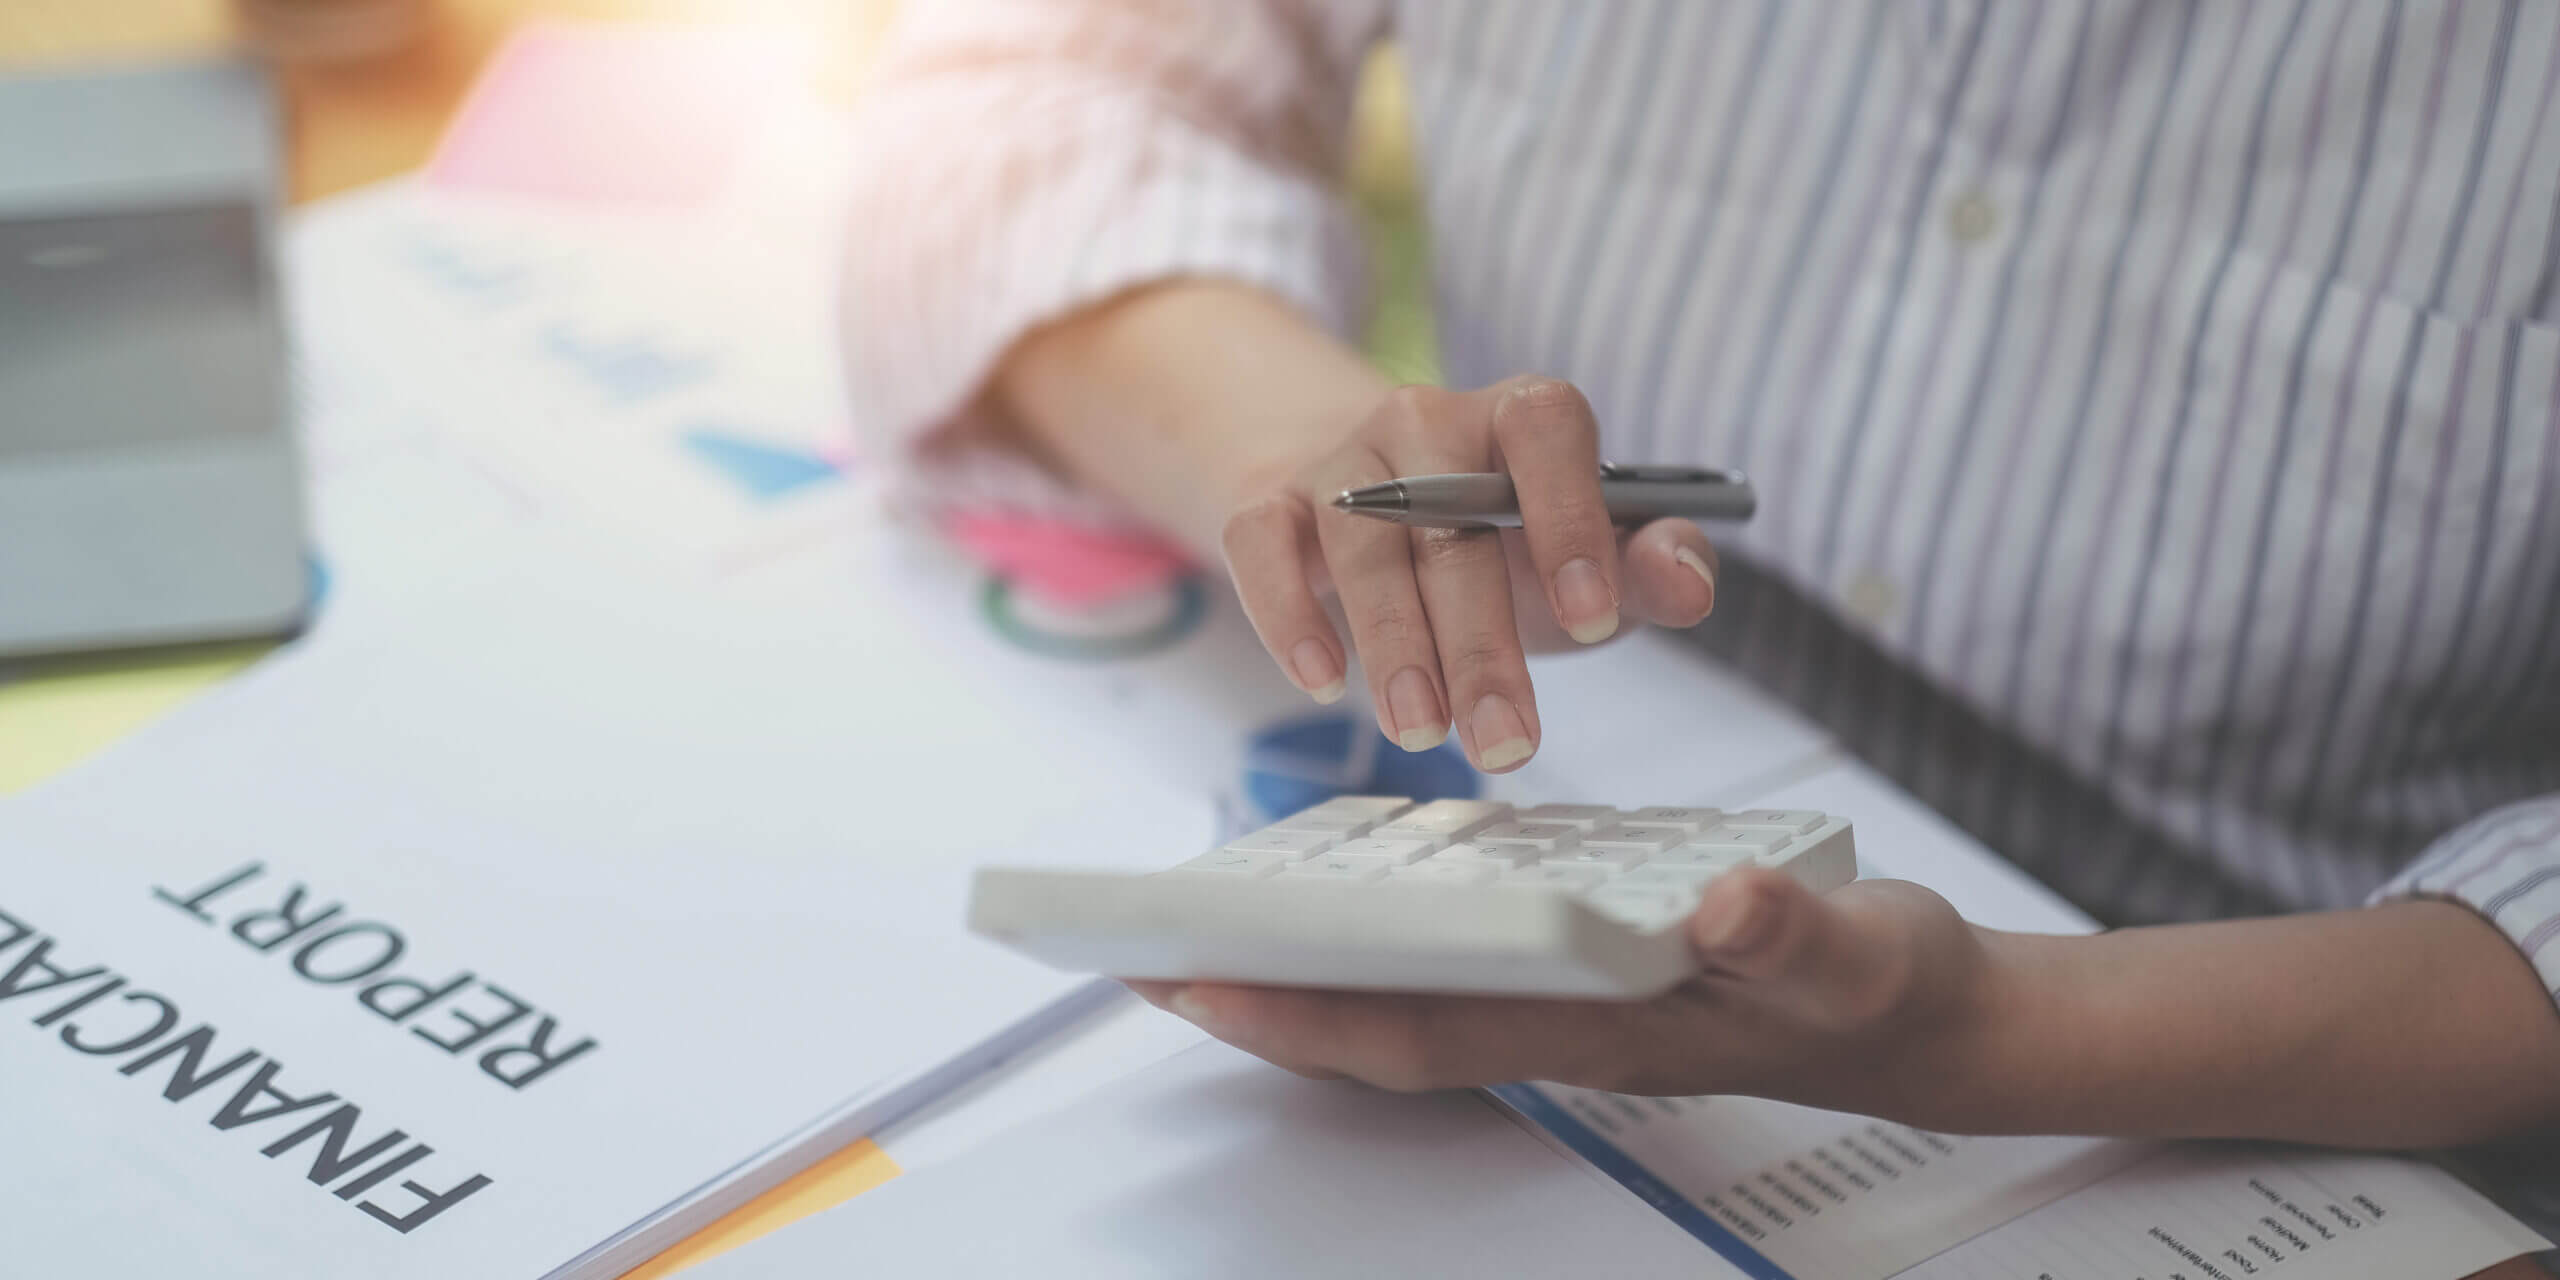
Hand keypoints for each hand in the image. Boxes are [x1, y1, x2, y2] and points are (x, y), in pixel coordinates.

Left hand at [1129, 868, 2006, 1120]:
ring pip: (1409, 1000)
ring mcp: (1570, 1006)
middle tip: (1147, 957)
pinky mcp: (1587, 968)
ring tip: (1218, 926)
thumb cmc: (1888, 992)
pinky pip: (1458, 963)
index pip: (1420, 1031)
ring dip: (1311, 971)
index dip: (1304, 1012)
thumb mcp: (1859, 950)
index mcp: (1603, 1027)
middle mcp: (1564, 1027)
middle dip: (1262, 1000)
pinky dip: (1389, 940)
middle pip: (1381, 1027)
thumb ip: (1791, 936)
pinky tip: (1357, 897)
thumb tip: (1716, 912)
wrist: (1929, 1019)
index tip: (1197, 981)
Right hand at [1221, 377, 1721, 772]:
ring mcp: (1342, 461)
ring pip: (1360, 537)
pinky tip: (1323, 679)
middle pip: (1449, 520)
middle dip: (1481, 643)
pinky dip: (1288, 611)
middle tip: (1506, 744)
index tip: (1595, 622)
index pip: (1545, 430)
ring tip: (1422, 733)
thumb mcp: (1585, 563)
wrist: (1373, 509)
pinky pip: (1261, 542)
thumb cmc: (1501, 546)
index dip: (1570, 518)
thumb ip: (1647, 570)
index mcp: (1520, 417)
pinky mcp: (1268, 504)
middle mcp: (1426, 421)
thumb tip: (1689, 579)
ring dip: (1393, 644)